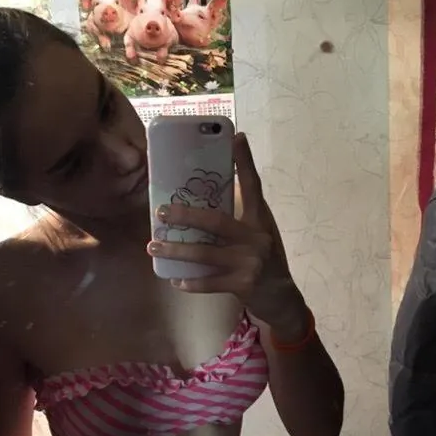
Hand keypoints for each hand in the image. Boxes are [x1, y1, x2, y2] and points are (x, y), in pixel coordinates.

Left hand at [147, 133, 306, 330]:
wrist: (282, 297)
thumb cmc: (265, 260)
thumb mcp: (260, 233)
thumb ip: (240, 217)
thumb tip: (206, 199)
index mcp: (260, 220)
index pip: (254, 186)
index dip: (245, 162)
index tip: (236, 137)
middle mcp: (257, 238)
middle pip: (216, 221)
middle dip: (185, 215)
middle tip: (161, 211)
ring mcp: (250, 262)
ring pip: (205, 253)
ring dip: (176, 251)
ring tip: (153, 246)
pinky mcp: (244, 284)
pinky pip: (210, 282)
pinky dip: (191, 282)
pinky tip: (175, 279)